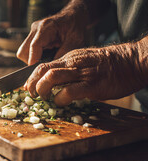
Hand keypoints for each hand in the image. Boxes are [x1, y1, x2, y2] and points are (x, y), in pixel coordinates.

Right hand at [16, 14, 85, 65]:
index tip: (38, 71)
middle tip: (45, 66)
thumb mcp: (75, 42)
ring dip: (33, 59)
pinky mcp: (32, 37)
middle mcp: (36, 28)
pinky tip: (46, 55)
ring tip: (48, 59)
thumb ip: (63, 54)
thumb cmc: (75, 27)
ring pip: (23, 52)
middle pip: (23, 51)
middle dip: (32, 62)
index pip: (34, 46)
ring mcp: (32, 32)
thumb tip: (51, 69)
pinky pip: (27, 51)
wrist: (73, 16)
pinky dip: (35, 56)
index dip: (34, 60)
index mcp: (46, 27)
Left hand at [25, 45, 146, 105]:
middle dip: (32, 83)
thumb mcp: (86, 62)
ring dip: (42, 89)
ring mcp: (82, 73)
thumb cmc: (110, 66)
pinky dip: (60, 98)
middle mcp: (73, 63)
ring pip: (51, 76)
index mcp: (70, 58)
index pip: (44, 65)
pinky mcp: (92, 85)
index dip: (32, 78)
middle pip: (42, 70)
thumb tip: (56, 85)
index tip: (27, 87)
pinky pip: (70, 91)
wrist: (132, 61)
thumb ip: (71, 71)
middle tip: (32, 94)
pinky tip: (61, 102)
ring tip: (43, 98)